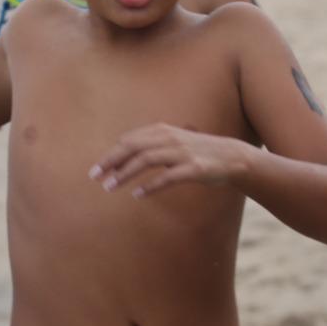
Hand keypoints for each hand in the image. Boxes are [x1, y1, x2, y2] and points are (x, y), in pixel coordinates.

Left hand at [90, 123, 251, 197]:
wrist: (232, 157)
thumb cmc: (197, 152)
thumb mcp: (172, 142)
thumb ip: (150, 145)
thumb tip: (121, 157)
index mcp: (162, 130)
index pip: (129, 140)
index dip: (111, 154)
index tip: (96, 170)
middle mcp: (170, 138)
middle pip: (133, 147)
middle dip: (111, 161)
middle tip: (94, 177)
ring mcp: (182, 153)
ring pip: (146, 160)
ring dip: (125, 174)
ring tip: (110, 187)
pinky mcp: (194, 169)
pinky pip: (167, 177)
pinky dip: (151, 186)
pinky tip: (138, 195)